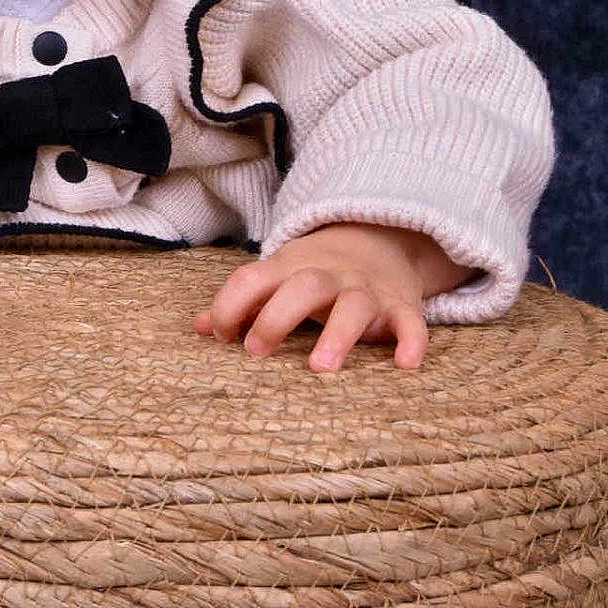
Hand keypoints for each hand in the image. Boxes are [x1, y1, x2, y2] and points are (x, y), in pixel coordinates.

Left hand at [191, 223, 469, 371]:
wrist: (381, 240)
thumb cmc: (314, 273)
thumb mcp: (277, 278)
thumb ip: (241, 303)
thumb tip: (197, 327)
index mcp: (290, 269)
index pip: (253, 278)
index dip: (231, 305)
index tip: (222, 337)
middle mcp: (328, 276)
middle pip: (303, 286)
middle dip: (277, 317)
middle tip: (256, 352)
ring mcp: (366, 290)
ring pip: (354, 305)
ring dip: (338, 335)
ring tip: (320, 367)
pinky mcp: (402, 307)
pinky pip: (410, 322)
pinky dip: (411, 341)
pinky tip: (404, 364)